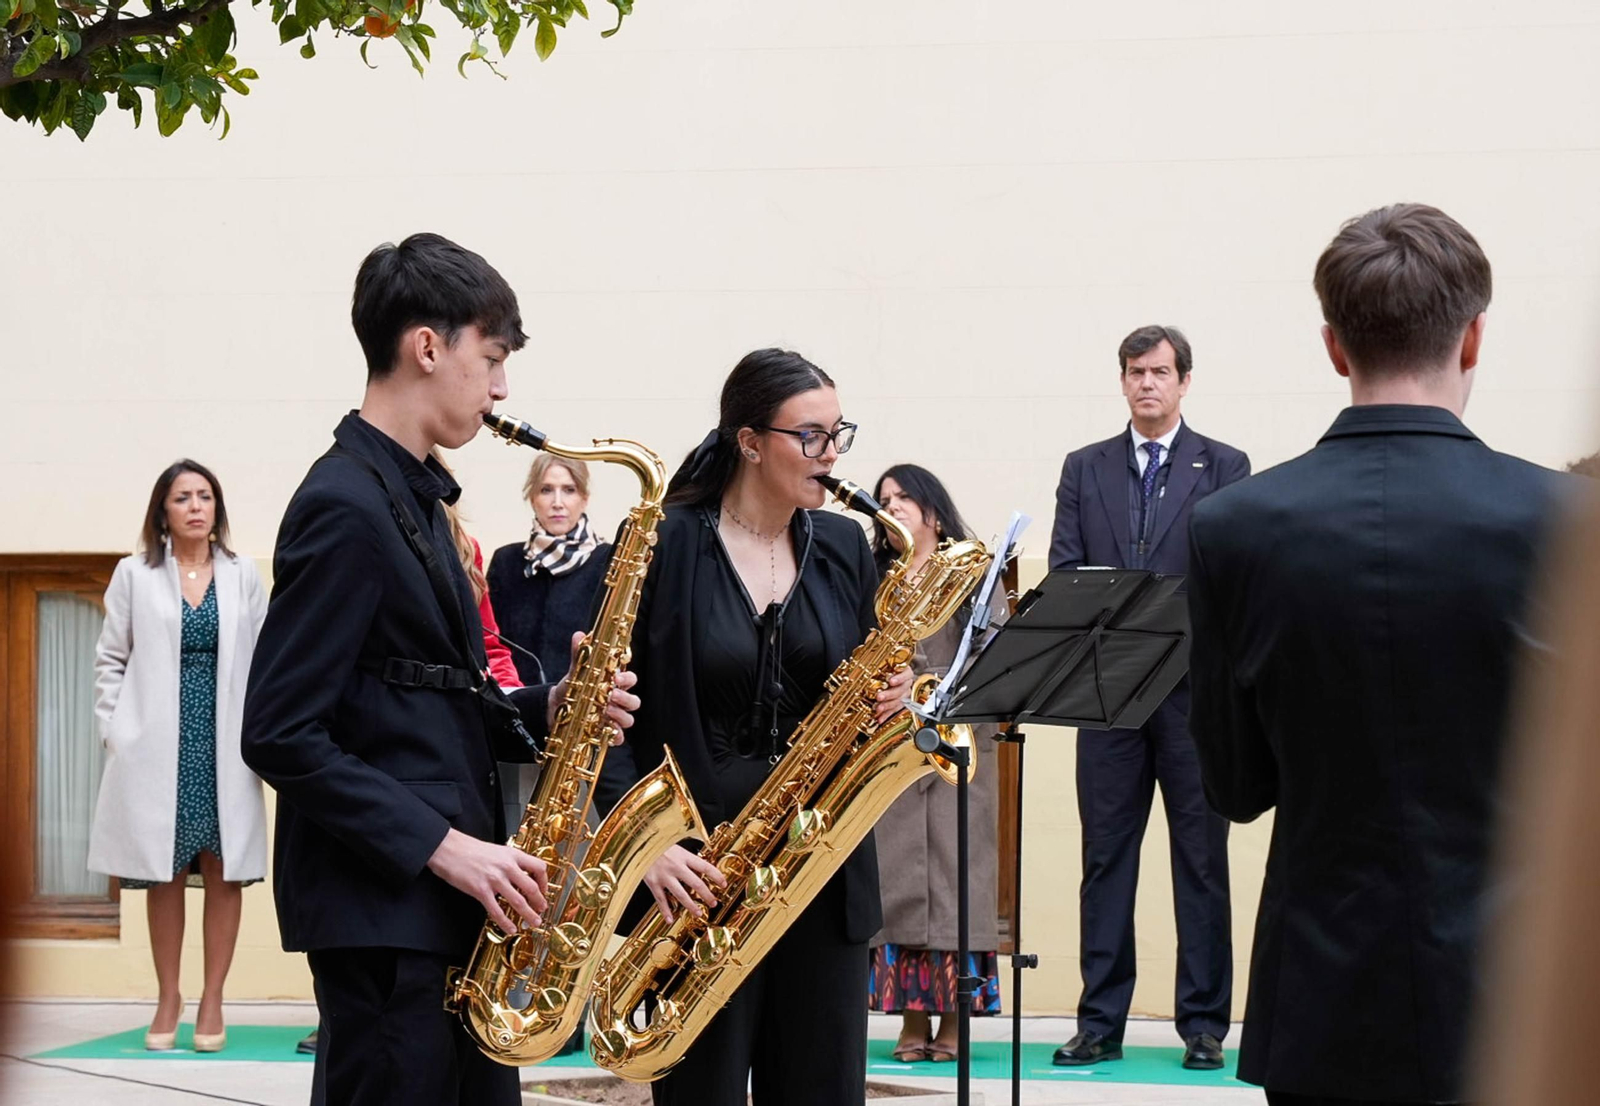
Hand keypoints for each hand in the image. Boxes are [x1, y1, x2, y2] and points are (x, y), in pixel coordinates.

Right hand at [426, 828, 547, 934]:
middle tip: (542, 910)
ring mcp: (494, 879)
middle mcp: (506, 866)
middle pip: (531, 887)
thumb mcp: (498, 850)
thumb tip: (523, 877)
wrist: (449, 849)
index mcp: (512, 855)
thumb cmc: (471, 850)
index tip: (543, 891)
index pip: (539, 867)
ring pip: (518, 901)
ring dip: (528, 914)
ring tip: (534, 922)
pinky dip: (506, 922)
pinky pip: (496, 910)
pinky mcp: (480, 890)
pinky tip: (510, 928)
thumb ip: (511, 862)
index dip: (544, 881)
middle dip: (539, 902)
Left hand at [547, 631, 641, 741]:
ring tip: (605, 711)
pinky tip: (605, 729)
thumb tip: (579, 635)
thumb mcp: (576, 671)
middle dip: (625, 699)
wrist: (557, 707)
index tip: (615, 678)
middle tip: (610, 696)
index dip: (627, 680)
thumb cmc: (573, 688)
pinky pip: (619, 737)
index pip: (631, 680)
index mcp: (615, 685)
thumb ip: (580, 654)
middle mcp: (618, 702)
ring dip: (620, 716)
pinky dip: (615, 734)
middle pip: (634, 702)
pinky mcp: (606, 731)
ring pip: (629, 719)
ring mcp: (614, 718)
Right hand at [643, 844, 727, 924]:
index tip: (723, 884)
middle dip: (707, 895)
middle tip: (714, 903)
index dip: (717, 876)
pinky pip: (661, 899)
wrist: (638, 843)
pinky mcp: (653, 883)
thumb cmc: (657, 843)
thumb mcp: (675, 844)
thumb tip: (701, 860)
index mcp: (683, 856)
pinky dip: (665, 911)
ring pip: (681, 895)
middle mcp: (676, 867)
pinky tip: (670, 919)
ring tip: (698, 913)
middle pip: (696, 884)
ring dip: (691, 906)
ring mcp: (664, 876)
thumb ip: (687, 855)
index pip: (705, 867)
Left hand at [874, 664, 912, 724]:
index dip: (900, 678)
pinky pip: (894, 710)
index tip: (891, 681)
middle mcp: (906, 683)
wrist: (888, 677)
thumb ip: (880, 665)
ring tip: (878, 709)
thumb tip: (869, 664)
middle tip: (879, 697)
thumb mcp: (883, 664)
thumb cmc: (885, 668)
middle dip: (890, 694)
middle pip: (901, 689)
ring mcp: (904, 694)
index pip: (906, 674)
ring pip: (899, 701)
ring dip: (888, 706)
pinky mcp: (900, 704)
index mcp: (904, 670)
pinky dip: (886, 715)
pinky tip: (880, 718)